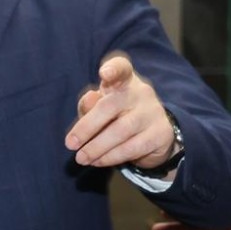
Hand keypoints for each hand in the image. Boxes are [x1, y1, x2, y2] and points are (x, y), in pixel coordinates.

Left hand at [66, 53, 175, 171]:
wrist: (152, 136)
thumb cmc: (116, 116)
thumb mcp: (100, 107)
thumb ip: (90, 104)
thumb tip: (89, 98)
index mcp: (124, 81)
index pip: (122, 69)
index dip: (114, 69)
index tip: (104, 73)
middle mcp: (141, 93)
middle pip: (110, 106)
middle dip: (87, 127)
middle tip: (70, 144)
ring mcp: (153, 113)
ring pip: (121, 130)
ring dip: (96, 147)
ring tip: (81, 158)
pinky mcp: (160, 134)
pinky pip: (132, 148)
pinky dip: (111, 157)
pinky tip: (98, 161)